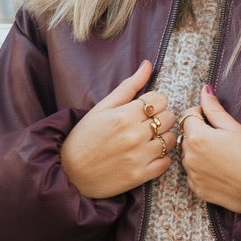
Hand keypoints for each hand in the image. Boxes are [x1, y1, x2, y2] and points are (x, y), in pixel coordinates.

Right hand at [59, 60, 176, 198]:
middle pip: (168, 117)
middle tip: (146, 124)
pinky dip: (162, 158)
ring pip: (171, 140)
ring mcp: (139, 157)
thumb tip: (147, 65)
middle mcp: (134, 135)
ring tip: (148, 140)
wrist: (69, 172)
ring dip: (163, 138)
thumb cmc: (84, 137)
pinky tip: (148, 155)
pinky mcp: (140, 176)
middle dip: (160, 118)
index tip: (145, 108)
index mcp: (124, 115)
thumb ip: (128, 86)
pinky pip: (166, 162)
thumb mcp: (102, 107)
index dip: (155, 101)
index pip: (161, 99)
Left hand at [180, 87, 240, 213]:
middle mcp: (189, 156)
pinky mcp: (197, 189)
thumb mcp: (235, 128)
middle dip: (199, 133)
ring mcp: (192, 175)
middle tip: (221, 139)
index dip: (200, 113)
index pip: (188, 116)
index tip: (212, 118)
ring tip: (222, 156)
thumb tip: (205, 91)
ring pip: (189, 156)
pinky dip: (202, 170)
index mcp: (197, 137)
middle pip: (187, 136)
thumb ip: (215, 109)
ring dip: (199, 152)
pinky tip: (220, 170)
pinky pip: (194, 174)